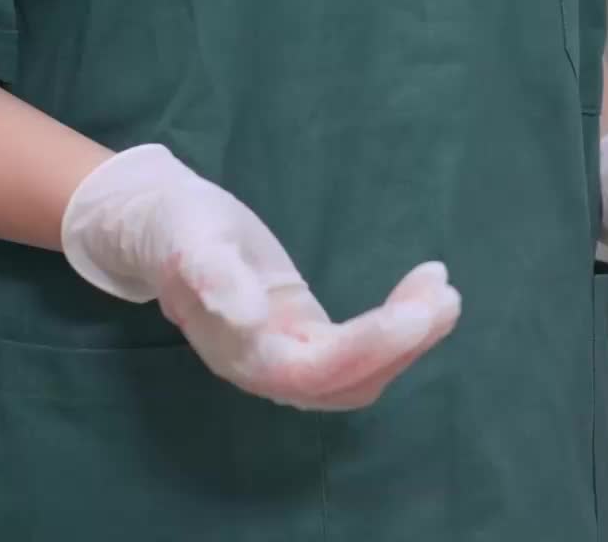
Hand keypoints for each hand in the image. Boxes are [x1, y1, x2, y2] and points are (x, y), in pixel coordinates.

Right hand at [62, 144, 459, 406]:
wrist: (160, 225)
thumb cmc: (174, 227)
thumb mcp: (187, 237)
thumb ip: (210, 274)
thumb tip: (247, 316)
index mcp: (239, 353)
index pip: (317, 369)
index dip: (371, 347)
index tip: (418, 311)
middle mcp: (266, 369)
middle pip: (347, 382)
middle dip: (402, 344)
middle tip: (446, 294)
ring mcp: (286, 356)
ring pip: (358, 374)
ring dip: (407, 340)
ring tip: (445, 294)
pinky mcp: (302, 336)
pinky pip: (356, 350)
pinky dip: (394, 328)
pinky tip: (419, 295)